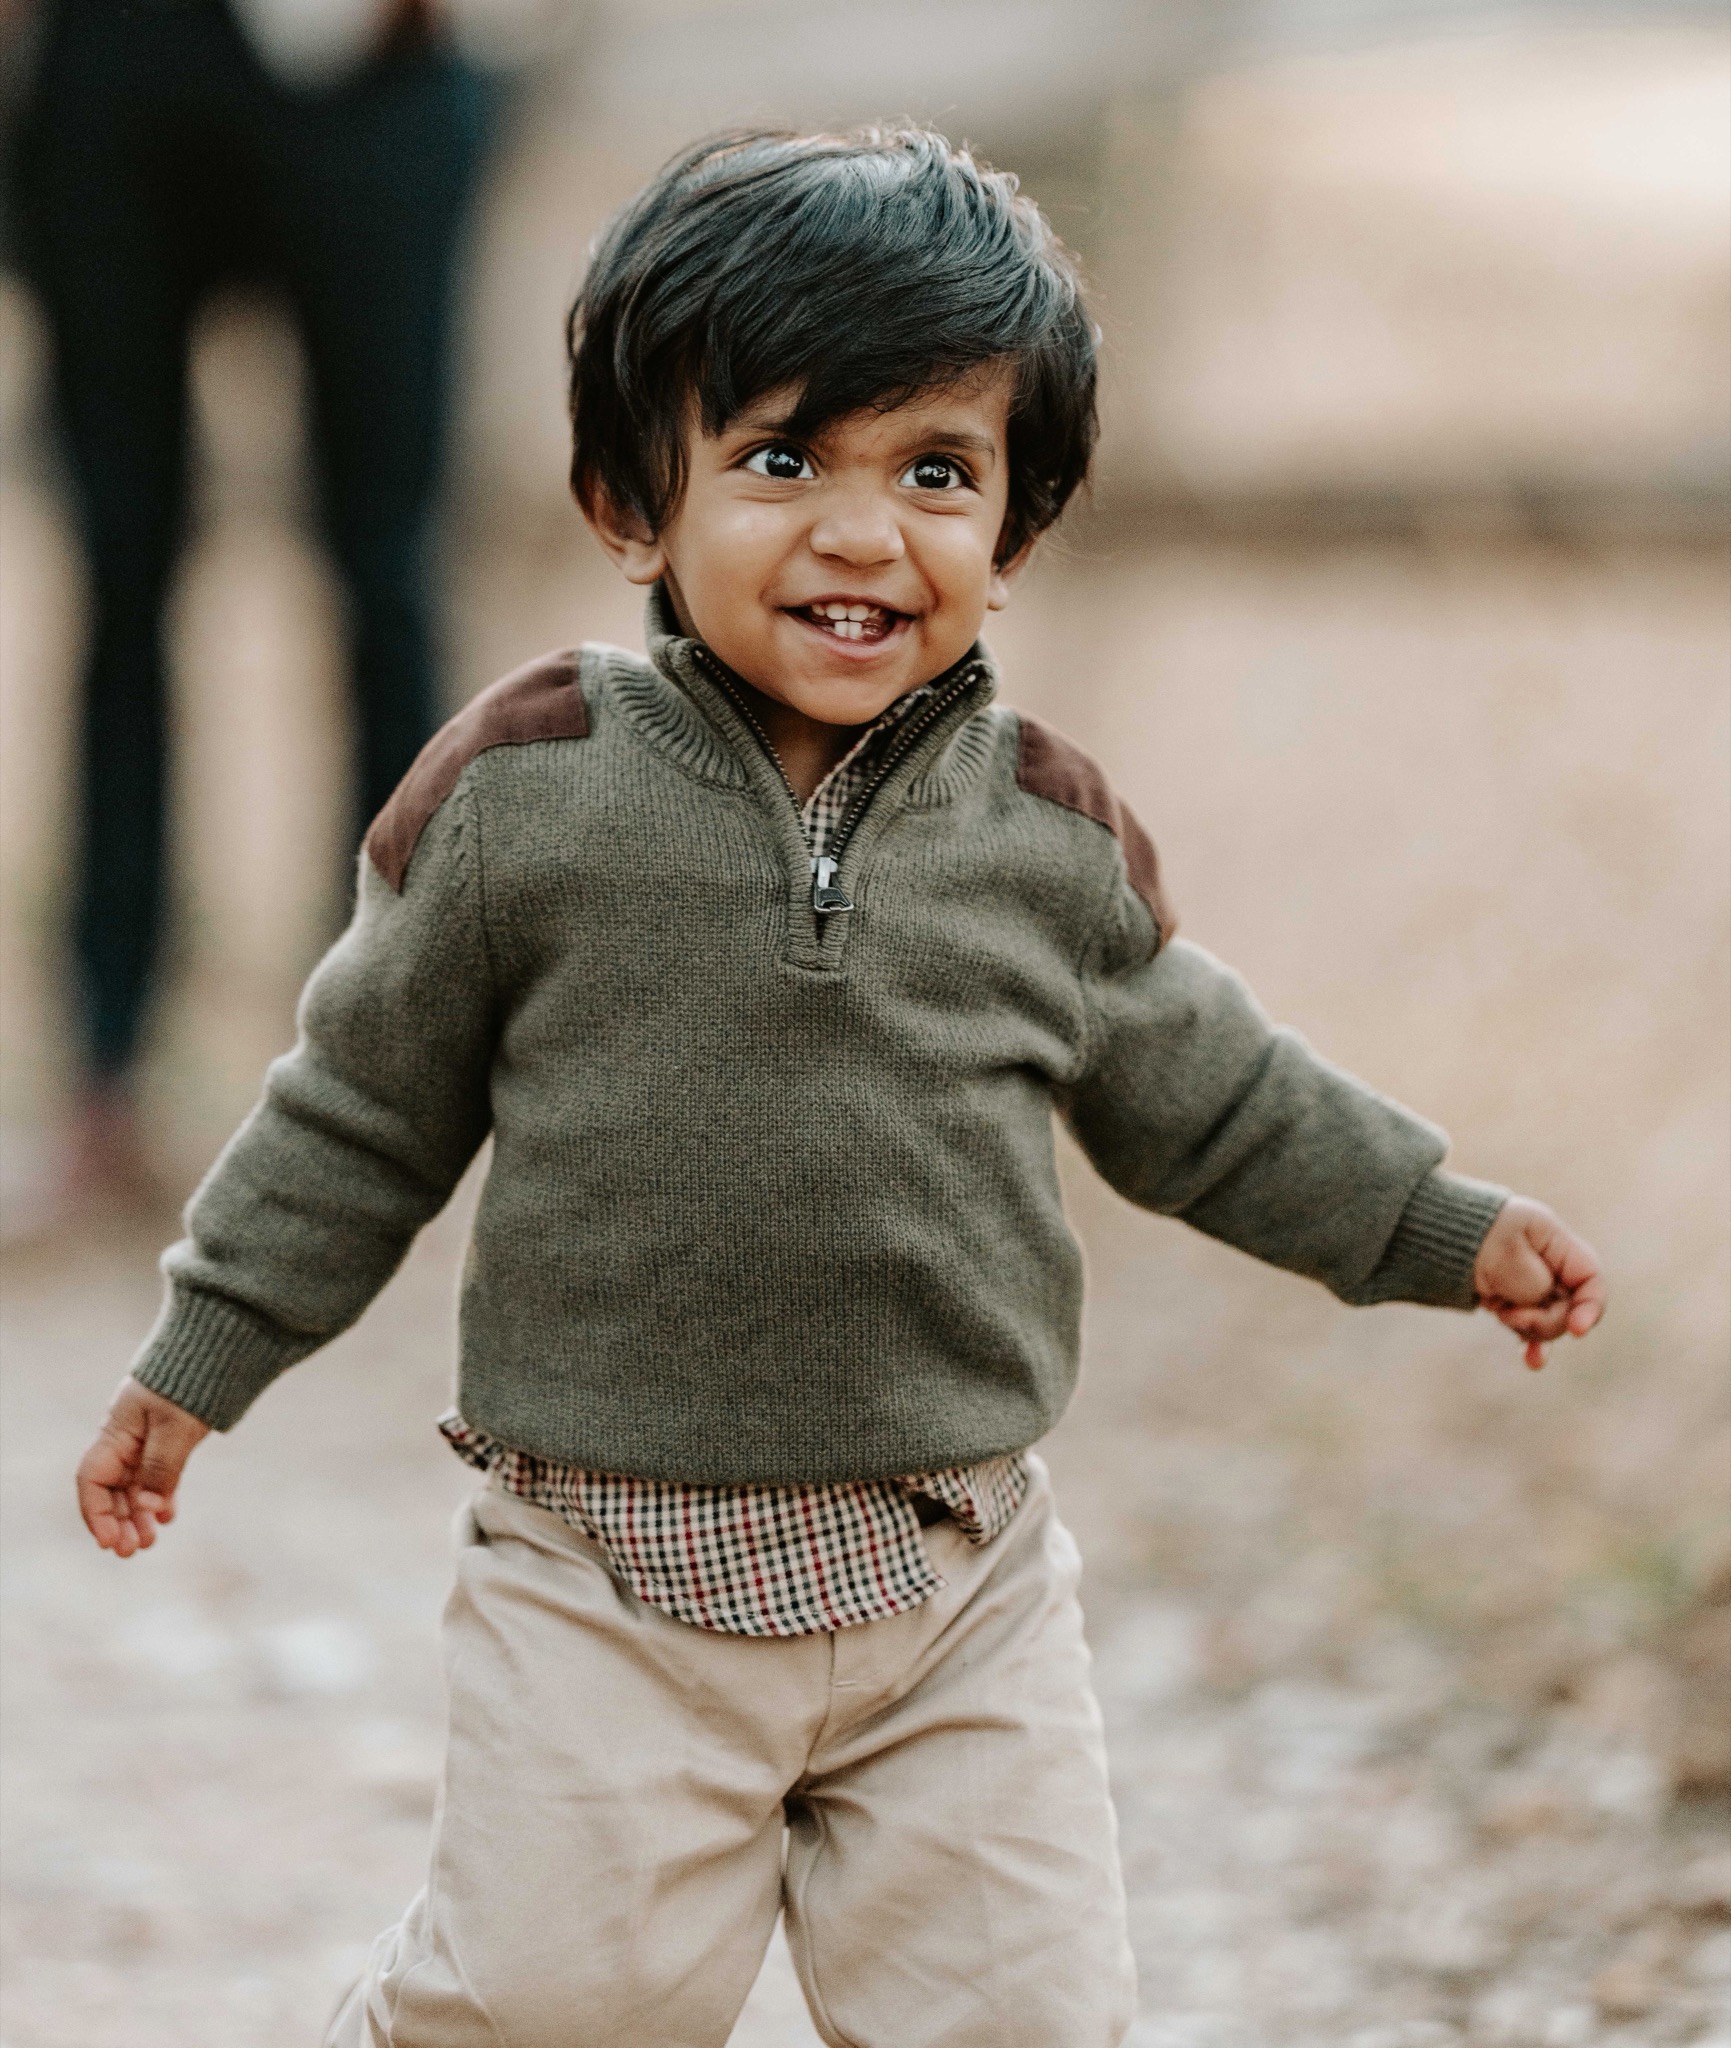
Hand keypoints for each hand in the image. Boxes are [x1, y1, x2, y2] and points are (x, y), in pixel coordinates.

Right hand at [76, 1379, 209, 1555]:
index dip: (96, 1514)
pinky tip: (166, 1518)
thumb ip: (161, 1467)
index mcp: (115, 1434)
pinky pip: (157, 1479)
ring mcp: (145, 1443)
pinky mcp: (167, 1443)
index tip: (108, 1541)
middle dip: (117, 1522)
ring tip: (148, 1542)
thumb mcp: (174, 1426)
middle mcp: (125, 1441)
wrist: (213, 1355)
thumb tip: (150, 1509)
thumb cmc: (187, 1384)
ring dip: (137, 1517)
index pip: (92, 1481)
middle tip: (131, 1551)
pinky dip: (159, 1499)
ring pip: (134, 1488)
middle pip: (111, 1490)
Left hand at [1473, 1197, 1604, 1370]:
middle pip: (1570, 1306)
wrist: (1426, 1234)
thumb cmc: (1468, 1236)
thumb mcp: (1508, 1256)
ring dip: (1530, 1327)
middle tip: (1511, 1314)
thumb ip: (1536, 1285)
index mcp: (1552, 1241)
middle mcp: (1546, 1262)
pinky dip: (1531, 1341)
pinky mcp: (1511, 1299)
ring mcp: (1529, 1282)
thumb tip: (1543, 1306)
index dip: (1591, 1306)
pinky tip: (1531, 1361)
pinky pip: (1529, 1326)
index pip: (1590, 1277)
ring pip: (1549, 1321)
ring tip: (1501, 1313)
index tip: (1577, 1330)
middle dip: (1546, 1319)